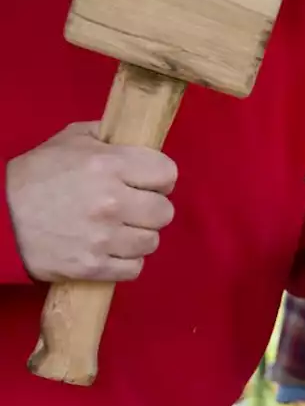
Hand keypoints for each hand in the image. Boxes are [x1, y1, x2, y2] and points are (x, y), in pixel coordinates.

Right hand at [6, 122, 177, 281]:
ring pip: (151, 242)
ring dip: (137, 236)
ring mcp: (102, 238)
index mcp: (108, 165)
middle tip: (130, 207)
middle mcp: (110, 202)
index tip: (148, 182)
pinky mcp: (92, 266)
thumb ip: (110, 137)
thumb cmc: (36, 175)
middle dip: (150, 209)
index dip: (160, 178)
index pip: (167, 173)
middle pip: (164, 212)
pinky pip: (134, 268)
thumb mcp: (70, 140)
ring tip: (116, 229)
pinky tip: (108, 248)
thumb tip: (140, 140)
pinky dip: (125, 261)